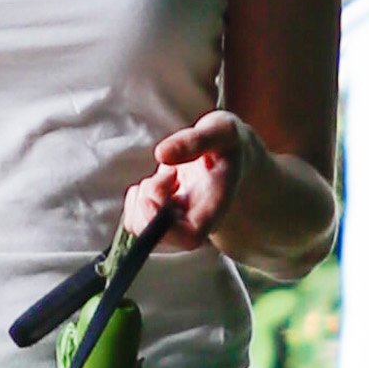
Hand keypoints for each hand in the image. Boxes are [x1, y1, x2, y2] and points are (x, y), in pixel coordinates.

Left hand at [124, 110, 267, 250]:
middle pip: (158, 235)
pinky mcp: (165, 216)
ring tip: (167, 175)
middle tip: (169, 174)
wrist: (232, 156)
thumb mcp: (223, 130)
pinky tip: (155, 182)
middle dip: (147, 203)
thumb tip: (160, 154)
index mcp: (214, 207)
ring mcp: (179, 222)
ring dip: (141, 198)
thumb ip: (197, 139)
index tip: (153, 195)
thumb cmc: (229, 143)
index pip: (190, 237)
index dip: (165, 226)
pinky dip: (136, 198)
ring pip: (142, 227)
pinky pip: (137, 219)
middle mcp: (195, 221)